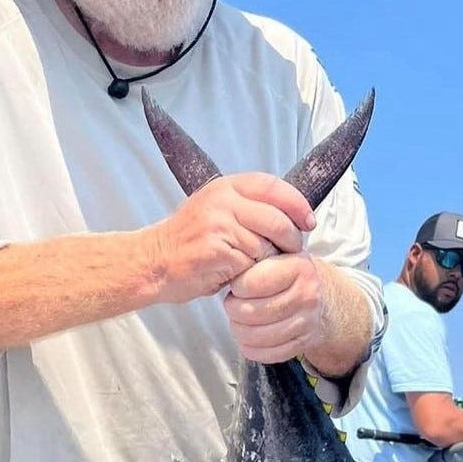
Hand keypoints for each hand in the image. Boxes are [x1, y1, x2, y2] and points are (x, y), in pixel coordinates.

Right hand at [146, 174, 313, 305]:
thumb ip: (247, 206)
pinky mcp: (217, 251)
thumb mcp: (216, 209)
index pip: (274, 186)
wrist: (154, 263)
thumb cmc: (189, 241)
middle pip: (277, 219)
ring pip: (266, 245)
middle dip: (291, 239)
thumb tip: (291, 214)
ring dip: (268, 261)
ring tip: (254, 265)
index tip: (308, 221)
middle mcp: (222, 201)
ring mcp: (219, 225)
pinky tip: (239, 274)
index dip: (297, 204)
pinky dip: (252, 273)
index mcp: (225, 187)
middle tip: (290, 252)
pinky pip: (252, 264)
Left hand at [223, 253, 324, 363]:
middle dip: (233, 310)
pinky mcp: (303, 343)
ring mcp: (307, 322)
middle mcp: (307, 295)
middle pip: (253, 312)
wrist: (322, 297)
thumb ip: (256, 261)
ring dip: (239, 330)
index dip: (237, 287)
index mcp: (299, 268)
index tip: (236, 287)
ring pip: (258, 335)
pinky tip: (248, 338)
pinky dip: (252, 348)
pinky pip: (268, 354)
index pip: (255, 283)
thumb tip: (229, 275)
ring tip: (238, 321)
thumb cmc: (290, 275)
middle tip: (232, 305)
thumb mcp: (278, 256)